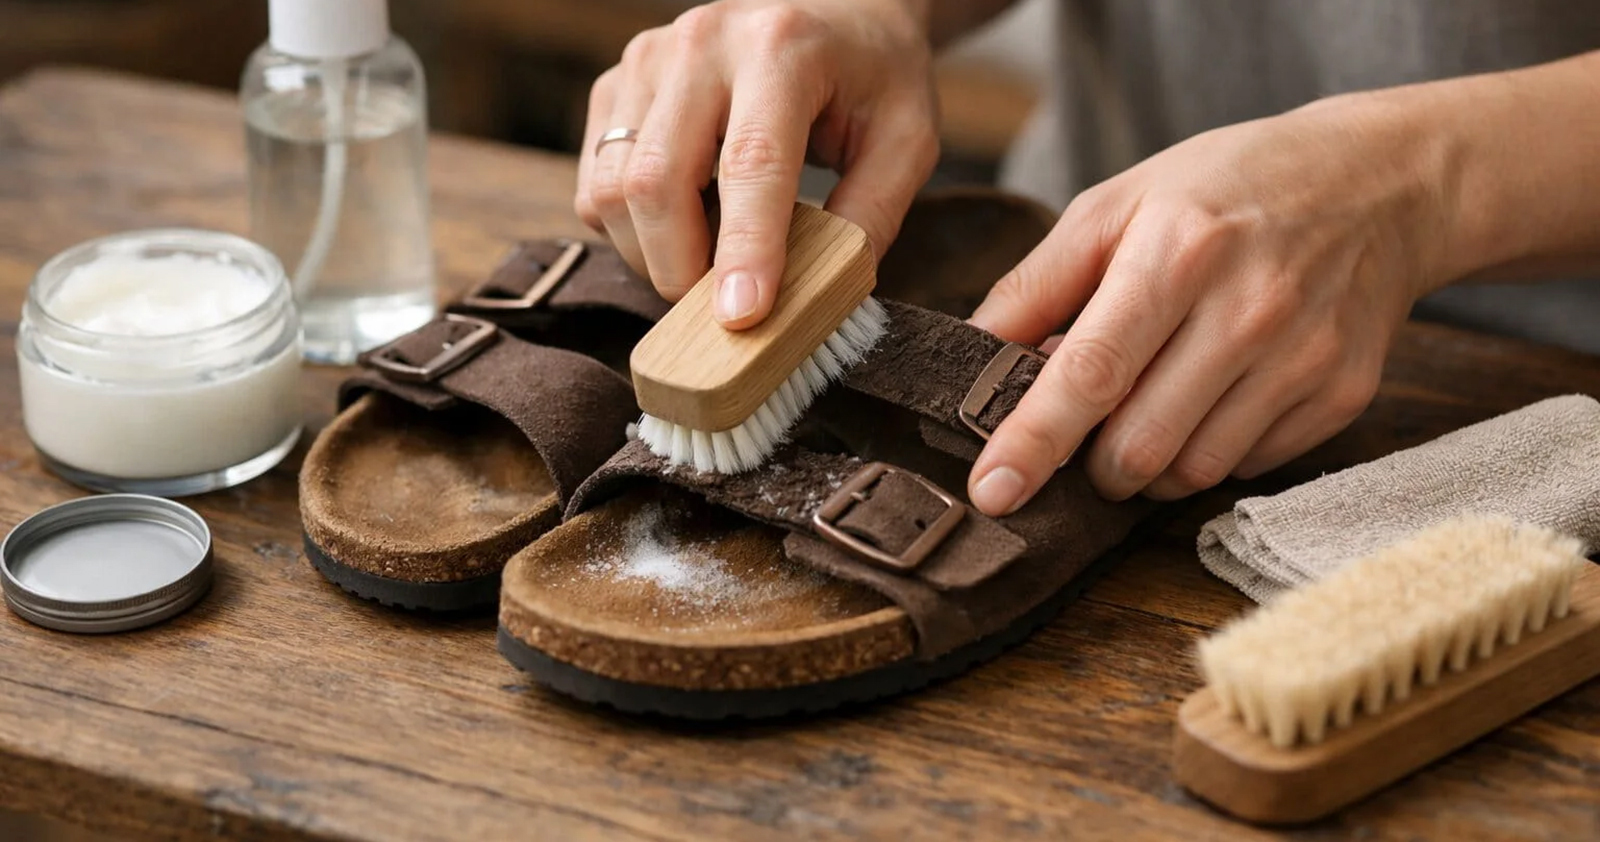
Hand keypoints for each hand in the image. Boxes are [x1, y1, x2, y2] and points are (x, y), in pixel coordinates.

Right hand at [574, 0, 940, 328]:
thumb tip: (819, 294)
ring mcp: (646, 60)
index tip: (741, 317)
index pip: (750, 162)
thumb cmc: (871, 77)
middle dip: (681, 268)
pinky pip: (596, 185)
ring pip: (612, 190)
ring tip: (709, 258)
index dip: (743, 248)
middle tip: (723, 307)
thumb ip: (871, 214)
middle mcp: (700, 43)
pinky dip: (631, 229)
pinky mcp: (615, 85)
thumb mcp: (907, 139)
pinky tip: (685, 222)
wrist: (833, 10)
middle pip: (657, 181)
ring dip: (652, 254)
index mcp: (781, 47)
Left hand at [966, 94, 1456, 513]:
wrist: (1381, 183)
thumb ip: (1039, 284)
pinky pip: (1245, 468)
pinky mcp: (1340, 395)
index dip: (1035, 440)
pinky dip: (1207, 454)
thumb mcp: (1120, 204)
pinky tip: (1211, 400)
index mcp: (1177, 254)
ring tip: (1146, 410)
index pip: (1092, 372)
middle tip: (1085, 431)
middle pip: (1139, 445)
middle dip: (1090, 464)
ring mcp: (1302, 359)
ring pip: (1190, 472)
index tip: (992, 491)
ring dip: (1145, 467)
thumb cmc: (1226, 190)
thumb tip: (972, 354)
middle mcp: (1247, 311)